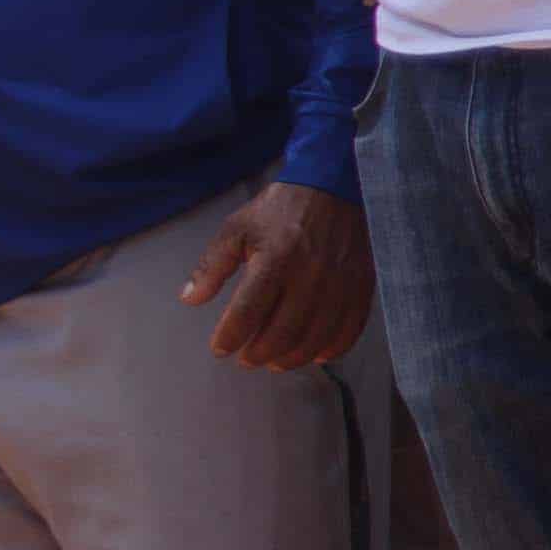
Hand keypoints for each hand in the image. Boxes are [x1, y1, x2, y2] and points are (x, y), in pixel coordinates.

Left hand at [183, 181, 370, 371]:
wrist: (333, 188)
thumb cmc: (278, 211)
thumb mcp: (235, 230)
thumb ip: (211, 266)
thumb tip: (189, 299)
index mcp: (275, 260)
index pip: (248, 312)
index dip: (231, 337)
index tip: (219, 349)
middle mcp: (310, 276)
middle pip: (283, 332)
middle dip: (259, 353)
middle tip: (246, 359)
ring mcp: (340, 284)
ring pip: (315, 337)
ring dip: (292, 358)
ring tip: (273, 361)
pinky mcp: (361, 287)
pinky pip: (349, 330)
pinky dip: (331, 349)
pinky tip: (314, 355)